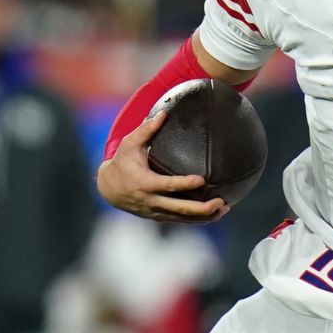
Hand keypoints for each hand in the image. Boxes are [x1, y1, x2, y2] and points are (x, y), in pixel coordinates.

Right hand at [96, 111, 228, 223]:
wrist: (108, 189)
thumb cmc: (122, 162)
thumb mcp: (129, 144)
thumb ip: (146, 130)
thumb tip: (163, 113)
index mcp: (144, 183)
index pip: (168, 186)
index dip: (184, 184)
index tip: (202, 180)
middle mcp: (151, 200)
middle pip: (179, 209)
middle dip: (201, 208)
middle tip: (221, 201)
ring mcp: (155, 211)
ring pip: (182, 218)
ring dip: (204, 216)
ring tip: (225, 208)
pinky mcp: (158, 216)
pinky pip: (180, 220)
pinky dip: (197, 219)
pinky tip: (216, 213)